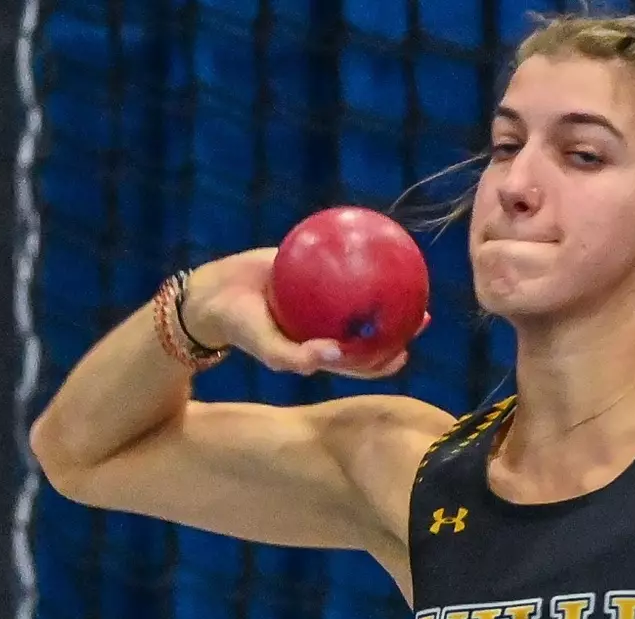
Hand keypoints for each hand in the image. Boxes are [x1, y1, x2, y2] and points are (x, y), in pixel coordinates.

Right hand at [182, 248, 429, 378]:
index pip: (359, 363)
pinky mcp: (311, 271)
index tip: (404, 353)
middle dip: (399, 328)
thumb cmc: (239, 326)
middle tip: (422, 316)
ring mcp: (320, 300)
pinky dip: (356, 255)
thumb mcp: (265, 346)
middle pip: (369, 331)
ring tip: (410, 277)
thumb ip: (296, 357)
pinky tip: (371, 240)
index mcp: (320, 350)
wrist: (213, 294)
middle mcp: (325, 327)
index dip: (384, 362)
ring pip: (360, 296)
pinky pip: (339, 263)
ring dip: (387, 291)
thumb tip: (334, 355)